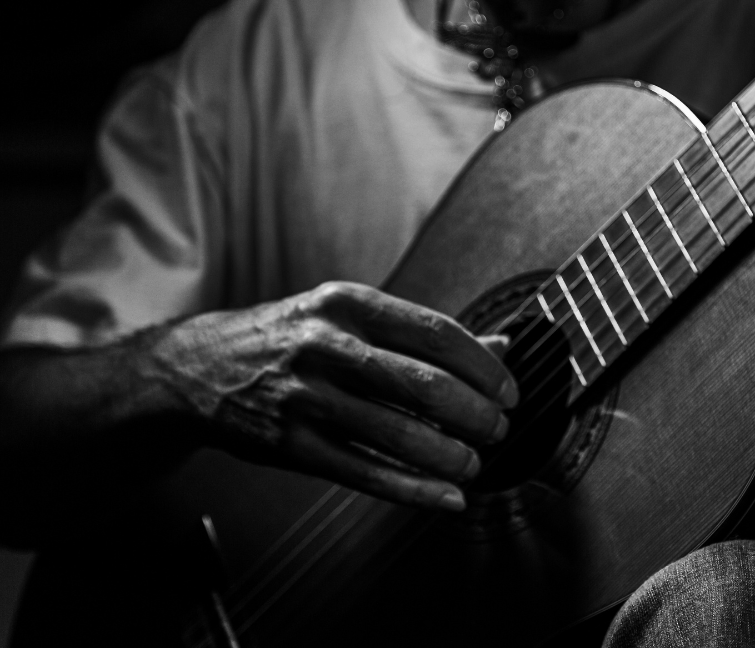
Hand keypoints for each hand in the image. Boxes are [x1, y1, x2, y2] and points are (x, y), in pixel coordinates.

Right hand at [146, 281, 517, 510]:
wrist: (198, 368)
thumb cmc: (291, 338)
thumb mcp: (350, 316)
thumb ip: (423, 334)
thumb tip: (501, 345)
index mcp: (349, 304)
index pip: (437, 333)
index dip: (484, 367)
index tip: (509, 390)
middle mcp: (326, 345)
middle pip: (424, 385)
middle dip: (475, 414)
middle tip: (498, 430)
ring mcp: (304, 397)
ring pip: (397, 434)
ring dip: (450, 456)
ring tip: (475, 464)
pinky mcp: (289, 444)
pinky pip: (364, 472)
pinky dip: (414, 489)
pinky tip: (446, 497)